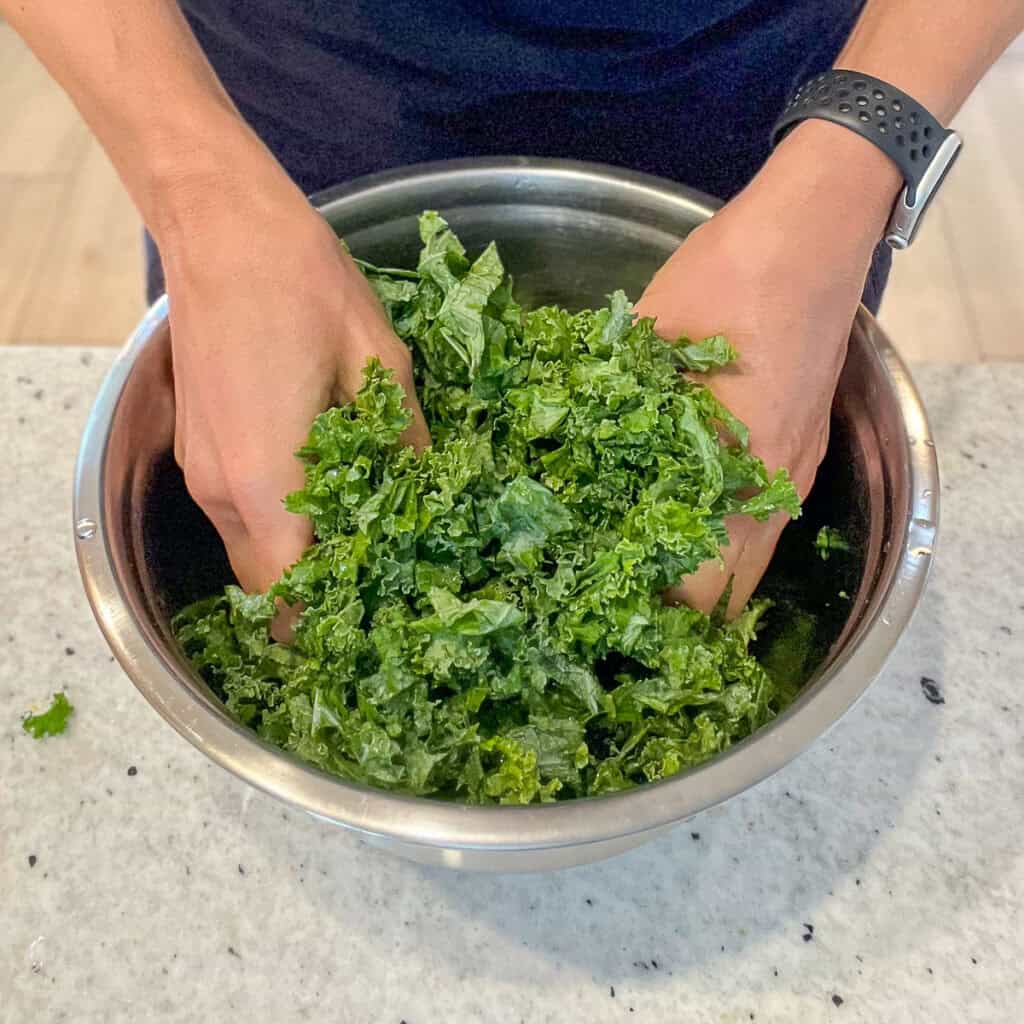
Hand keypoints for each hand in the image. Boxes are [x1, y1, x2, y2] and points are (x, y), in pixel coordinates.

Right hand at [159, 157, 428, 594]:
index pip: (290, 593)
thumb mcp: (378, 361)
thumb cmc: (300, 285)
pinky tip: (322, 492)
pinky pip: (237, 512)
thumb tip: (427, 488)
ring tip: (362, 541)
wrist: (220, 223)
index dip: (331, 620)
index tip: (376, 623)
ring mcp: (202, 469)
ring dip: (297, 559)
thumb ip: (402, 440)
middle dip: (317, 597)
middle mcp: (224, 491)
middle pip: (265, 584)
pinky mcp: (195, 445)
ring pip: (248, 551)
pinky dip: (275, 524)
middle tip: (379, 587)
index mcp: (271, 481)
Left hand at [637, 121, 899, 616]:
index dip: (655, 612)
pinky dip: (728, 534)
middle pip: (734, 589)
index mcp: (738, 470)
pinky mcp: (807, 443)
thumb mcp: (647, 341)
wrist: (814, 228)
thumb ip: (610, 404)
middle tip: (619, 604)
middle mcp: (777, 485)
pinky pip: (766, 516)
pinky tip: (687, 517)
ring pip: (754, 554)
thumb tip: (561, 447)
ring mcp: (800, 465)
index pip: (703, 586)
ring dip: (707, 574)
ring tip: (645, 573)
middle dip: (680, 606)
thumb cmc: (727, 281)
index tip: (605, 614)